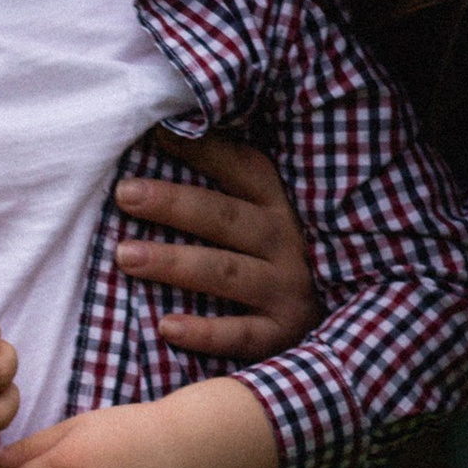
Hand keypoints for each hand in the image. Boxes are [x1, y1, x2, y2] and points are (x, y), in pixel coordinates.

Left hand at [113, 133, 317, 360]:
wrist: (341, 317)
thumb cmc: (284, 255)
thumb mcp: (271, 211)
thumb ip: (231, 179)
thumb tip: (169, 132)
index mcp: (282, 205)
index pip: (244, 168)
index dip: (204, 150)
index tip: (158, 132)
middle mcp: (286, 242)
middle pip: (225, 218)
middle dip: (173, 204)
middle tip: (125, 194)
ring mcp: (287, 290)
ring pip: (226, 273)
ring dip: (175, 263)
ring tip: (125, 256)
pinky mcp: (283, 334)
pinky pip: (241, 335)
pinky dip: (206, 332)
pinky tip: (166, 327)